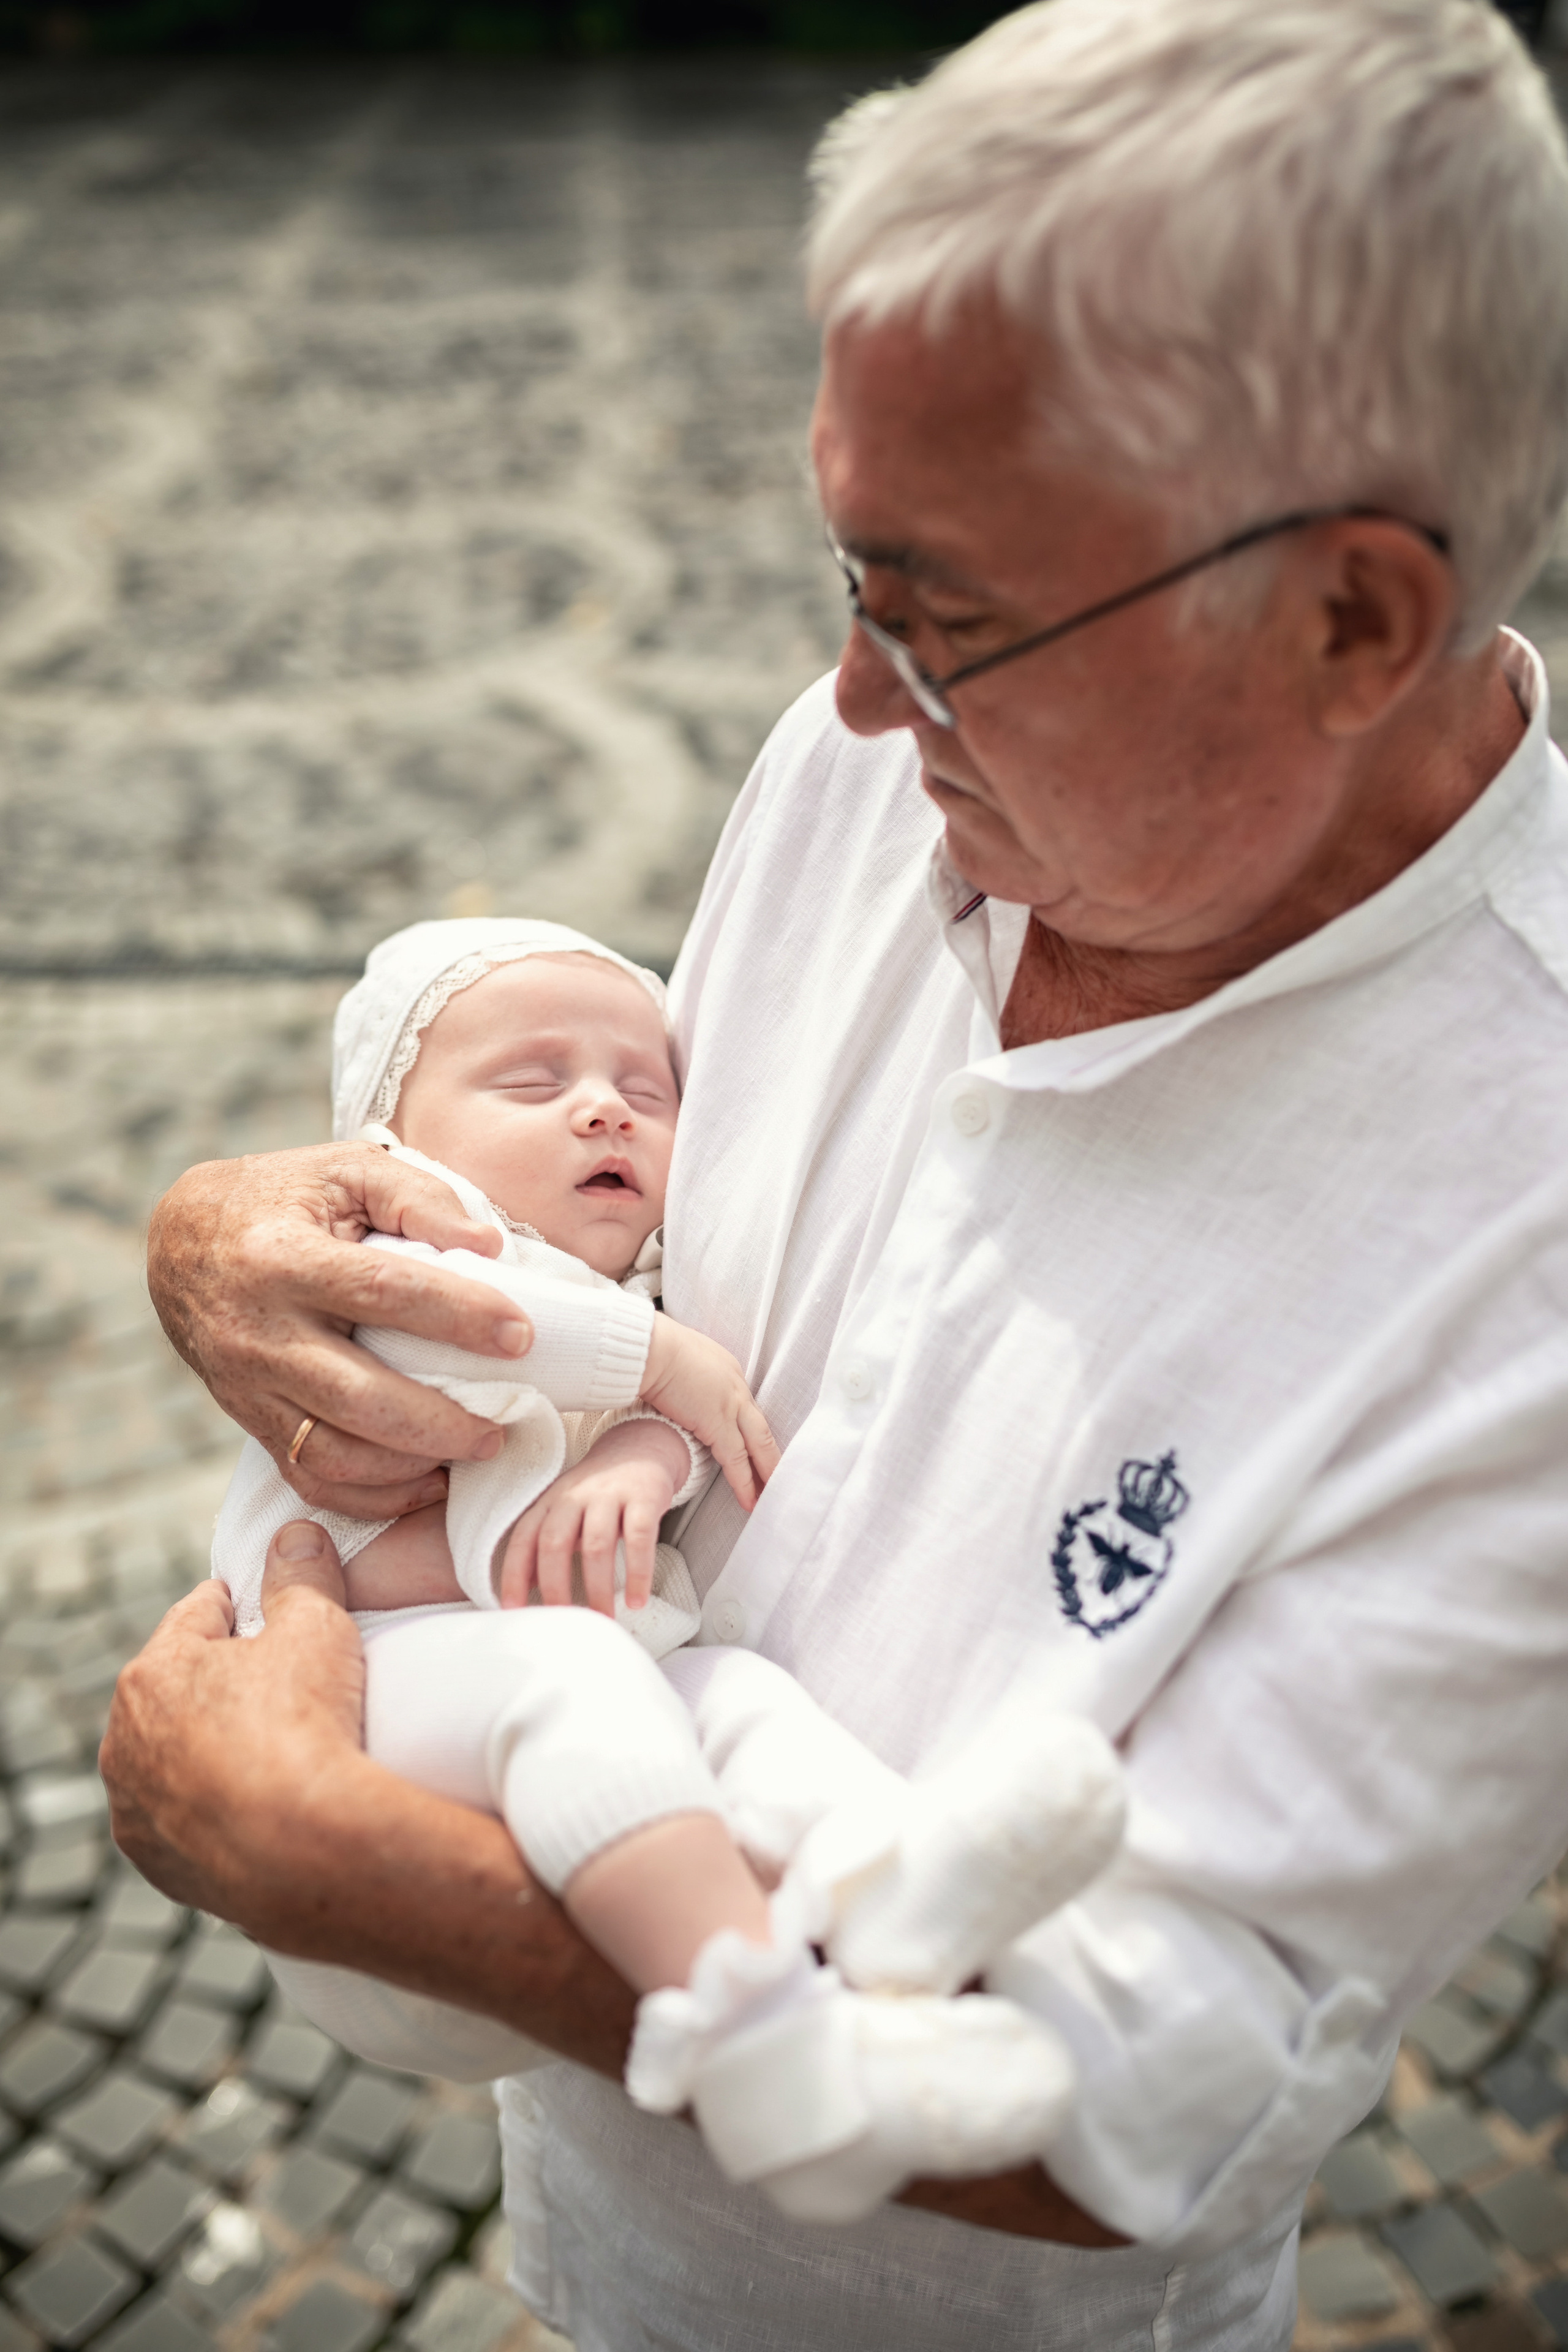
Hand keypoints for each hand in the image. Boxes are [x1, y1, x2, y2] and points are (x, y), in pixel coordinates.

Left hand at [101, 1524, 636, 2073]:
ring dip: (214, 1747)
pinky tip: (262, 1804)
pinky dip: (215, 1806)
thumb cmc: (306, 1725)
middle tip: (287, 1682)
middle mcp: (124, 1740)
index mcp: (152, 1672)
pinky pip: (186, 1818)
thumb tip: (297, 1535)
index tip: (273, 1609)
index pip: (199, 1614)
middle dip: (224, 1679)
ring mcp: (136, 1808)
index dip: (243, 1605)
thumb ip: (302, 1574)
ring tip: (277, 1749)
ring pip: (176, 1757)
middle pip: (181, 1688)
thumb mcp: (317, 1627)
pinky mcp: (157, 1863)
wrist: (307, 1851)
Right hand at [148, 1144, 536, 1518]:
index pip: (382, 1292)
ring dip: (413, 1467)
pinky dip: (374, 1496)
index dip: (458, 1315)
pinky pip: (310, 1478)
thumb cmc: (283, 1197)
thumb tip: (488, 1244)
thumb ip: (418, 1196)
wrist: (180, 1240)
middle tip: (506, 1422)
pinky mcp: (250, 1420)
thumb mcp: (346, 1169)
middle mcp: (259, 1332)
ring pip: (335, 1454)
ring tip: (474, 1450)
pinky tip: (428, 1480)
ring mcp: (249, 1386)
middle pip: (360, 1398)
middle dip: (443, 1423)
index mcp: (282, 1258)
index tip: (521, 1335)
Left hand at [496, 1419, 690, 1613]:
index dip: (514, 1573)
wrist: (641, 1447)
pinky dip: (638, 1573)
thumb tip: (527, 1588)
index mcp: (551, 1501)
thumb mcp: (566, 1511)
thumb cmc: (599, 1492)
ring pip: (596, 1545)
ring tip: (602, 1619)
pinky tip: (637, 1600)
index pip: (524, 1537)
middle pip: (554, 1542)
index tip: (513, 1608)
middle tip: (563, 1621)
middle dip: (555, 1587)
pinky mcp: (644, 1497)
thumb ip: (546, 1545)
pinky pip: (639, 1538)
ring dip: (598, 1588)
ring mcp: (610, 1494)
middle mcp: (575, 1495)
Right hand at [640, 1319, 778, 1510]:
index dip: (750, 1430)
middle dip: (770, 1455)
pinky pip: (735, 1460)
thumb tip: (678, 1388)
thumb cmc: (653, 1348)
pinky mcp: (717, 1424)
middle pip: (760, 1428)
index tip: (754, 1446)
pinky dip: (744, 1482)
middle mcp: (736, 1387)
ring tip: (771, 1495)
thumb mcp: (681, 1357)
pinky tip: (750, 1500)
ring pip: (757, 1446)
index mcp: (727, 1370)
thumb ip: (688, 1376)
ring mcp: (730, 1405)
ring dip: (765, 1472)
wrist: (649, 1347)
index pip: (744, 1407)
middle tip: (778, 1477)